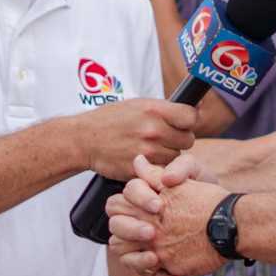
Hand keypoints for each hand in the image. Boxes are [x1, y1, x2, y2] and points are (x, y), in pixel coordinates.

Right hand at [71, 98, 196, 179]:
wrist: (84, 139)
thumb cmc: (109, 120)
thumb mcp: (137, 104)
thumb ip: (163, 109)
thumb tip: (190, 111)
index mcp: (155, 110)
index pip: (191, 117)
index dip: (189, 121)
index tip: (184, 123)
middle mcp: (154, 130)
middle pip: (187, 140)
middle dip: (179, 140)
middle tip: (165, 139)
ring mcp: (147, 151)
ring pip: (176, 157)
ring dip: (168, 155)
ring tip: (151, 149)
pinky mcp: (141, 169)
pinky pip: (161, 170)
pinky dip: (156, 168)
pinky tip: (145, 160)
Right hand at [108, 155, 228, 275]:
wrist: (226, 219)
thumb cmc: (206, 190)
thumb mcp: (194, 172)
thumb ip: (173, 167)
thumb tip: (140, 162)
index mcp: (143, 195)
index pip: (126, 195)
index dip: (138, 199)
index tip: (159, 206)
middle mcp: (138, 218)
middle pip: (116, 224)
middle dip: (131, 229)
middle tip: (152, 232)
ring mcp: (144, 241)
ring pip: (122, 250)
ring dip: (136, 257)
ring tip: (156, 258)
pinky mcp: (157, 260)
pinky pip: (147, 272)